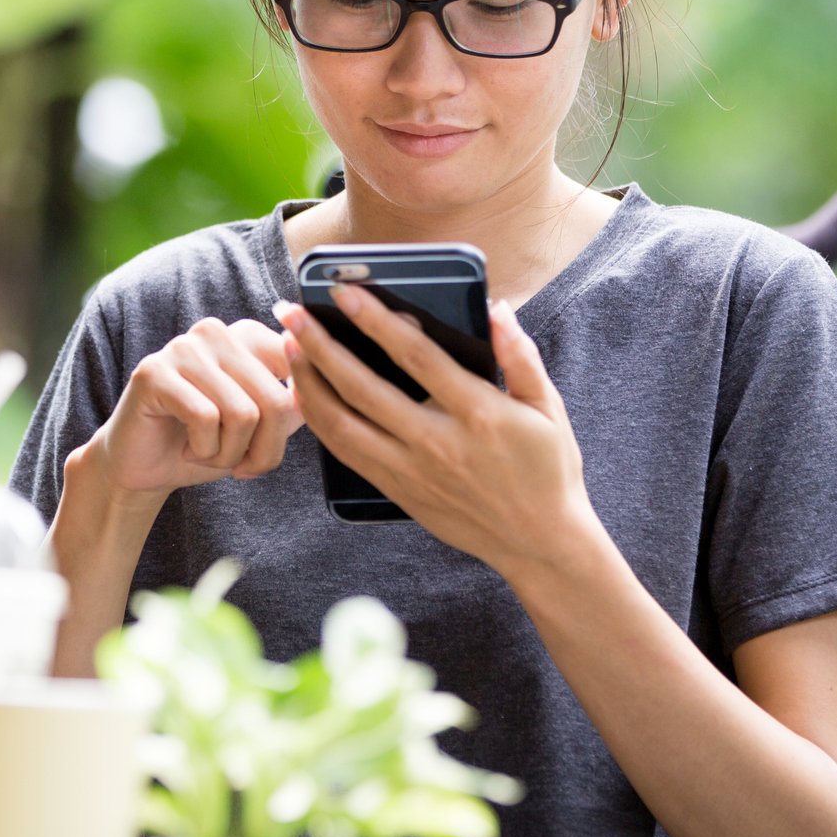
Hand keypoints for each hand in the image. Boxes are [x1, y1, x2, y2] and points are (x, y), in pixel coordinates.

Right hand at [81, 317, 305, 502]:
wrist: (145, 468)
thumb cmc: (206, 444)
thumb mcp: (261, 426)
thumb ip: (292, 406)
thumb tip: (314, 393)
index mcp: (247, 335)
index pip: (298, 373)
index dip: (288, 425)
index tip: (264, 445)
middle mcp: (216, 332)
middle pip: (276, 400)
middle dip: (264, 449)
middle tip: (240, 465)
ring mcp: (182, 348)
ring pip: (242, 413)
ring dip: (230, 454)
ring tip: (209, 453)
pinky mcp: (153, 372)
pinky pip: (204, 419)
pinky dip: (204, 451)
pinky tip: (188, 449)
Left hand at [274, 286, 594, 572]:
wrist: (539, 543)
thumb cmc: (547, 471)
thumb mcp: (547, 409)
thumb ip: (520, 355)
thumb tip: (496, 308)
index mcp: (478, 414)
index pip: (416, 357)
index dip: (376, 321)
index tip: (344, 292)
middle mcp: (436, 443)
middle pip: (362, 388)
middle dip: (320, 346)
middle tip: (292, 313)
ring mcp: (411, 471)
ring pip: (342, 424)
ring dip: (308, 382)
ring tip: (289, 347)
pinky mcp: (397, 491)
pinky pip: (345, 453)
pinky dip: (319, 420)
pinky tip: (306, 394)